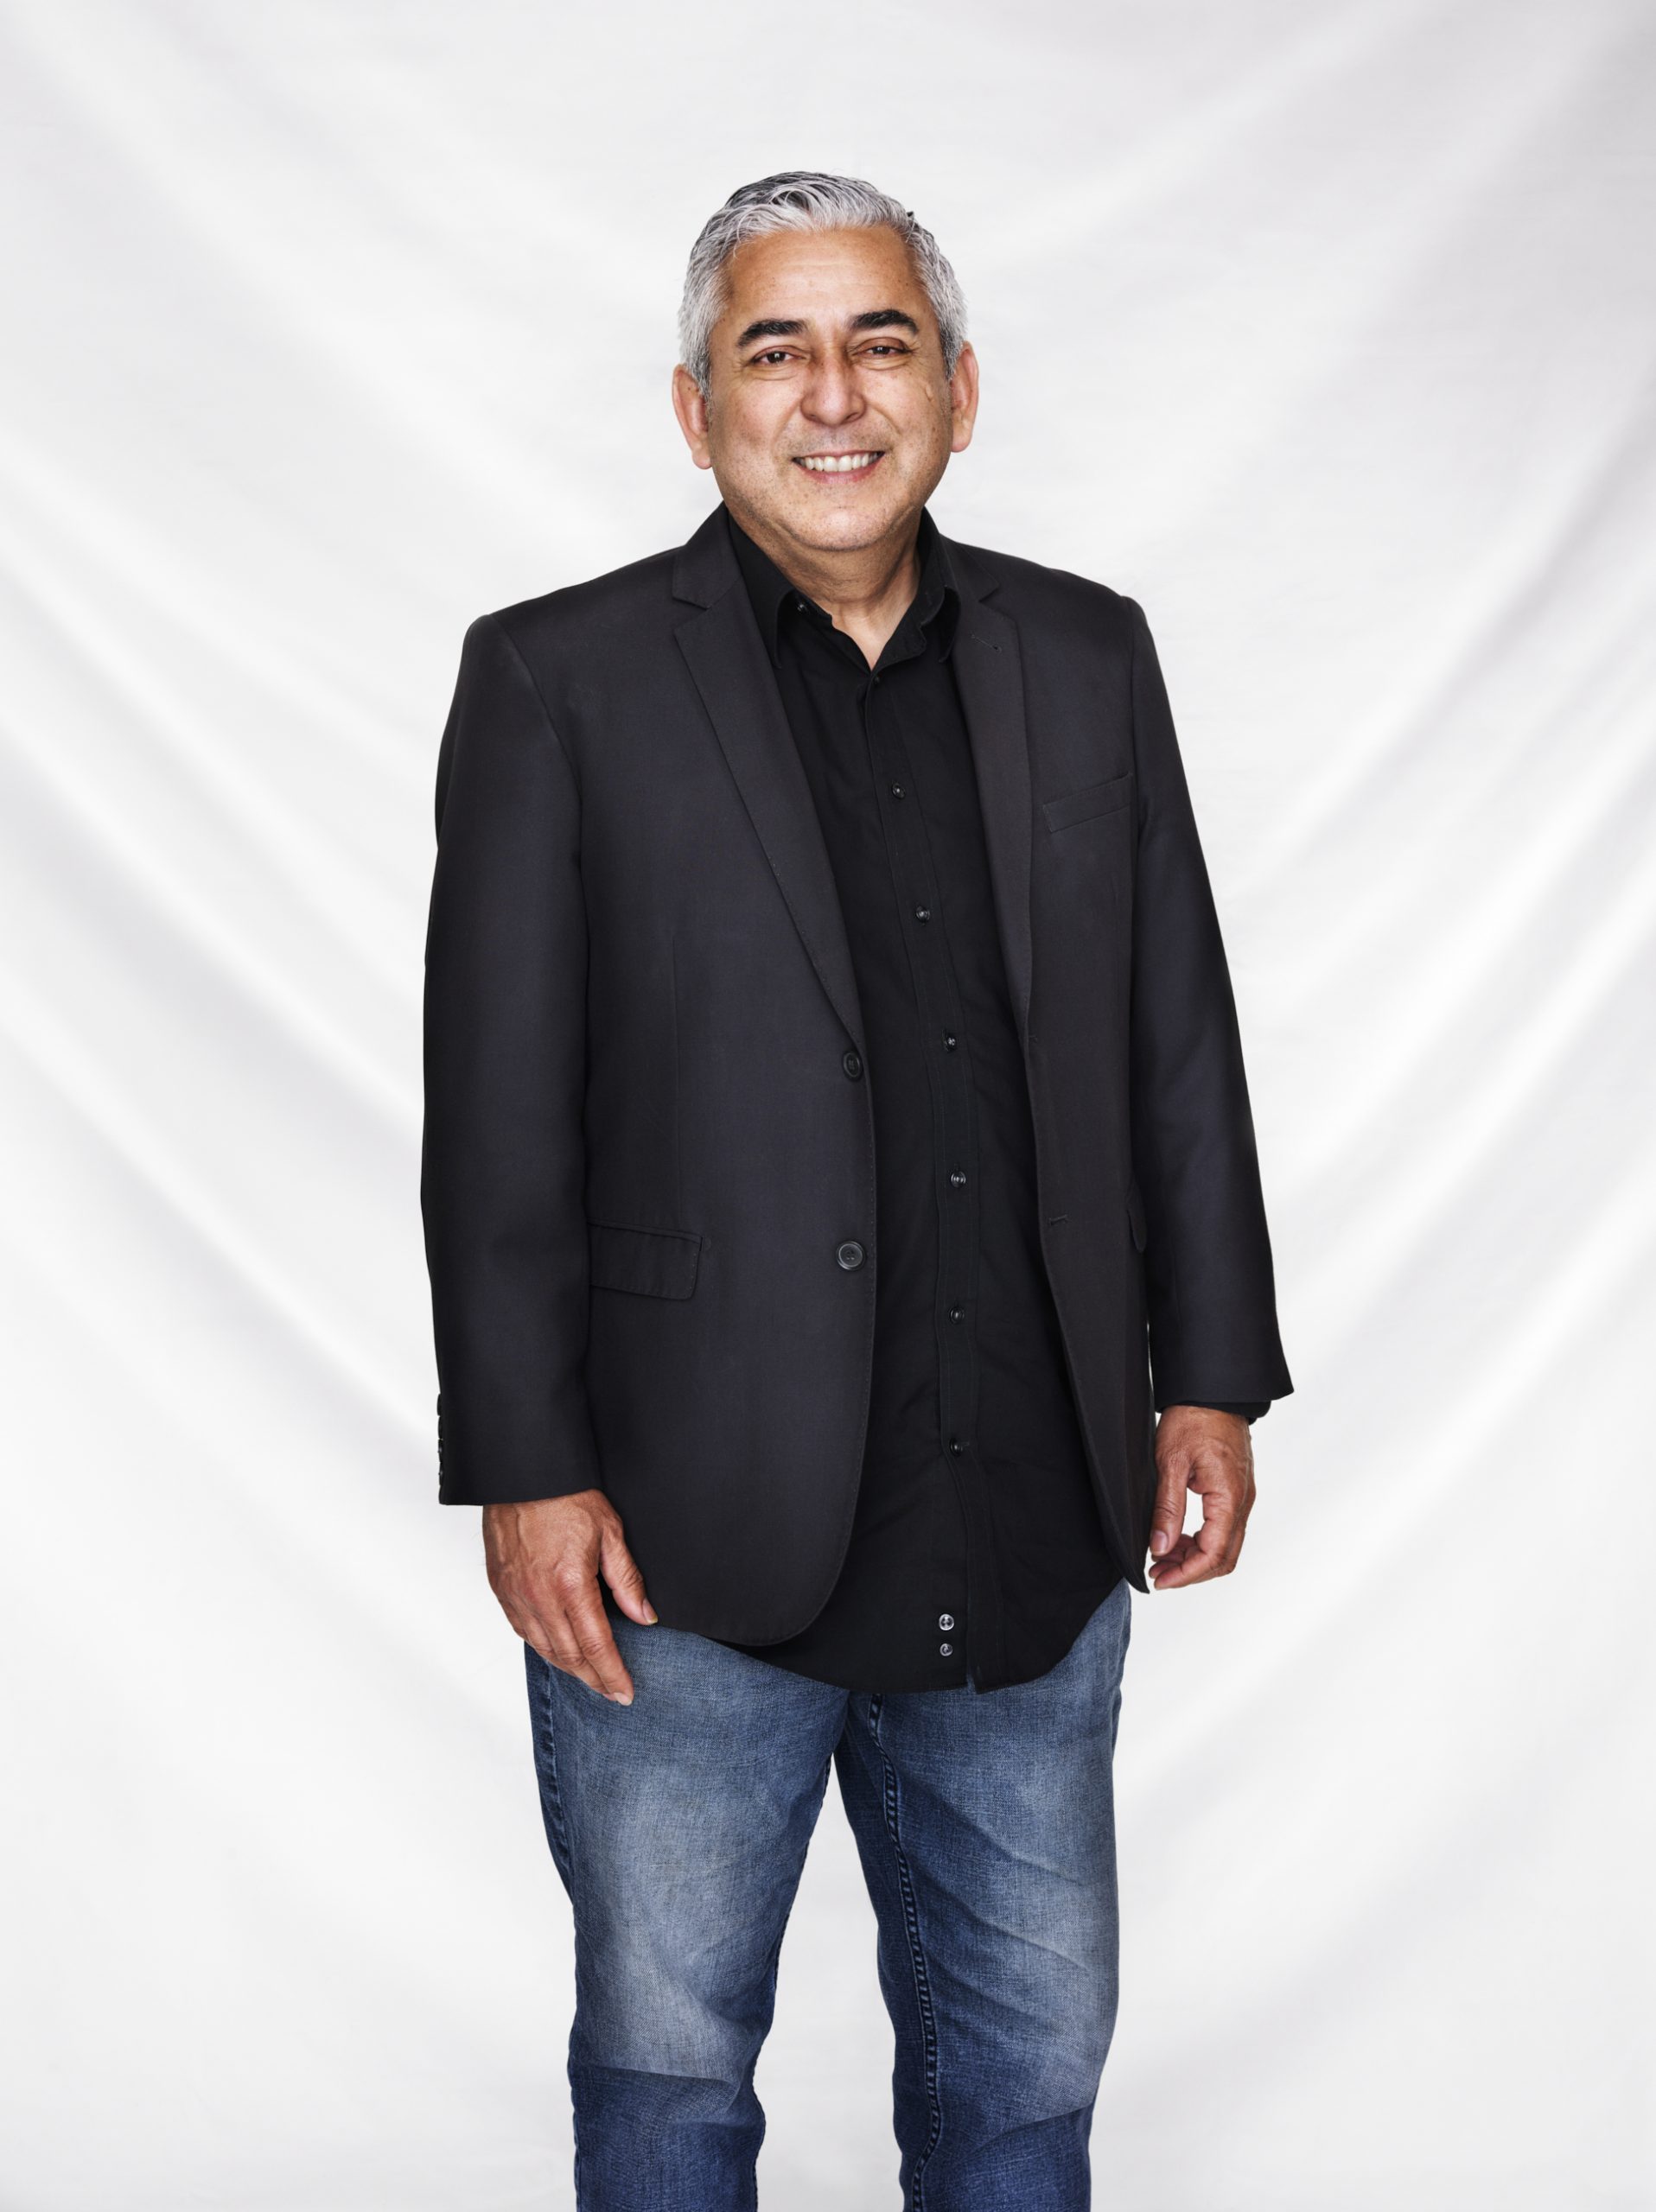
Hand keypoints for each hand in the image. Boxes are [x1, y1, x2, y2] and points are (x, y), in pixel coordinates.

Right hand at [481, 1492, 656, 1702]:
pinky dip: (541, 1647)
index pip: (596, 1645)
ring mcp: (515, 1594)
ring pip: (542, 1648)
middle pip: (568, 1656)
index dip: (612, 1674)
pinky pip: (521, 1630)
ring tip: (589, 1677)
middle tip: (611, 1692)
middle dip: (593, 1679)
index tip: (625, 1692)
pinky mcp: (500, 1587)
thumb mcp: (610, 1531)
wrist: (522, 1472)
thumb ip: (627, 1579)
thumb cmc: (566, 1494)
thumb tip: (645, 1616)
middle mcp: (538, 1597)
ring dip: (567, 1668)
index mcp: (570, 1584)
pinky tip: (556, 1649)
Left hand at [1146, 1406, 1254, 1588]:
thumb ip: (1167, 1508)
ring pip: (1225, 1545)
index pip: (1213, 1554)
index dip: (1186, 1574)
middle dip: (1190, 1572)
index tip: (1160, 1579)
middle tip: (1158, 1573)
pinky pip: (1224, 1528)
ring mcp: (1242, 1498)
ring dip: (1195, 1558)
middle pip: (1224, 1557)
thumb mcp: (1170, 1462)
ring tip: (1162, 1558)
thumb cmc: (1193, 1418)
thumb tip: (1160, 1547)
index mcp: (1229, 1498)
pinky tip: (1176, 1538)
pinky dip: (1201, 1541)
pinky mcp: (1236, 1492)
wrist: (1212, 1392)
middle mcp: (1242, 1502)